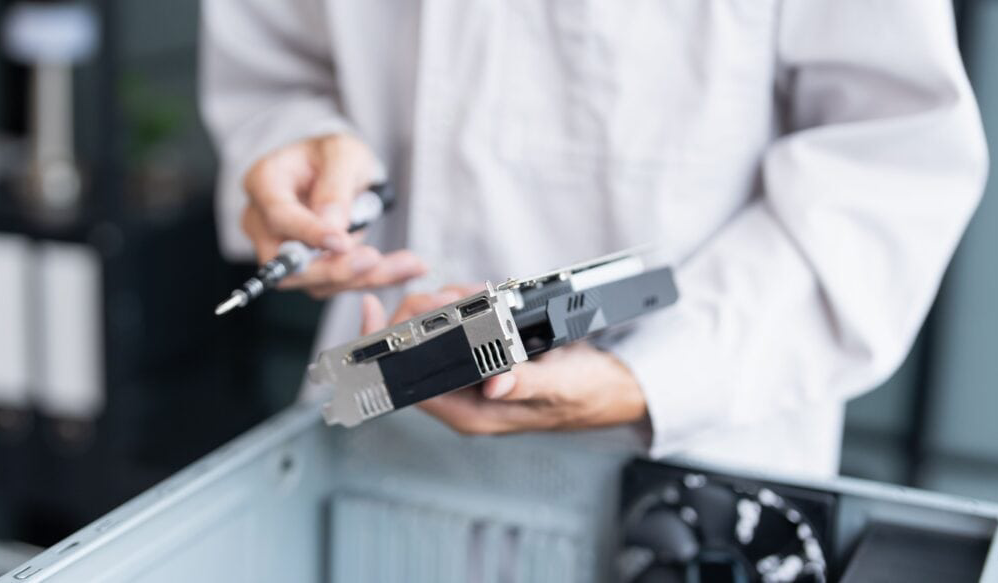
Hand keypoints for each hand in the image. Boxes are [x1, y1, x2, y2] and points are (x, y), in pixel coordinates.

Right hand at [242, 134, 425, 297]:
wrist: (336, 169)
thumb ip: (335, 187)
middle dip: (334, 269)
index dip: (309, 234)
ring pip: (316, 281)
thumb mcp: (342, 153)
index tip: (342, 243)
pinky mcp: (307, 269)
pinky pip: (336, 283)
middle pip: (288, 264)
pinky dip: (372, 278)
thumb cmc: (332, 154)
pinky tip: (407, 269)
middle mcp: (264, 222)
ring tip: (408, 264)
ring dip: (363, 277)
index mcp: (265, 182)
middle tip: (374, 260)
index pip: (279, 217)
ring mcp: (282, 250)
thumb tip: (332, 228)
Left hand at [360, 289, 647, 435]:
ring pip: (431, 331)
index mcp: (470, 412)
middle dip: (424, 313)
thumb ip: (525, 385)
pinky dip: (463, 302)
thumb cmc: (582, 394)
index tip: (370, 310)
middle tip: (452, 294)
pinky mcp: (482, 354)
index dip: (382, 347)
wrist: (606, 387)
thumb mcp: (557, 387)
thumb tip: (495, 383)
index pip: (407, 383)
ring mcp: (470, 374)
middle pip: (414, 350)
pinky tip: (481, 293)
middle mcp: (463, 396)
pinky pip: (455, 325)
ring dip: (445, 303)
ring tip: (474, 292)